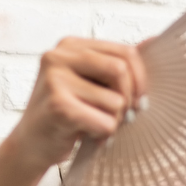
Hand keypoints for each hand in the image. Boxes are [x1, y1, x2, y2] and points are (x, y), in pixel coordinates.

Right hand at [5, 37, 147, 172]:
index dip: (141, 78)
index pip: (126, 52)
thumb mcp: (91, 82)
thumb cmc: (68, 112)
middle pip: (121, 70)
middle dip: (129, 98)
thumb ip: (117, 64)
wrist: (31, 144)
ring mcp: (55, 79)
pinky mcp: (58, 105)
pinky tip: (85, 134)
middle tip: (119, 115)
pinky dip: (103, 134)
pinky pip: (105, 122)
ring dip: (113, 121)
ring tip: (92, 124)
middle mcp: (58, 56)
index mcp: (70, 45)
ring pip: (116, 100)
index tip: (139, 98)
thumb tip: (153, 41)